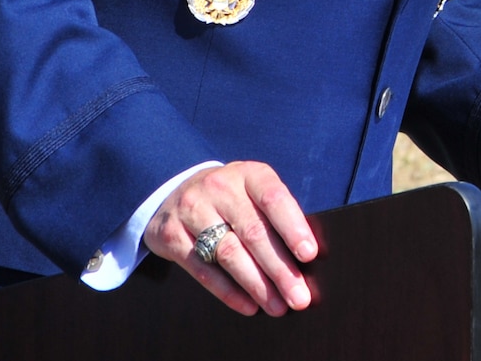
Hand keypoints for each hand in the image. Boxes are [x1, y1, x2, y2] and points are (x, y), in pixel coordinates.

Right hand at [143, 160, 318, 316]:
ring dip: (257, 285)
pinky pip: (203, 269)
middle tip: (299, 297)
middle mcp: (218, 187)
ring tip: (277, 306)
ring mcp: (191, 209)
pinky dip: (228, 292)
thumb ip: (275, 216)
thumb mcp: (252, 192)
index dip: (292, 226)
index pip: (273, 198)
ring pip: (228, 253)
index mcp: (247, 174)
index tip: (309, 254)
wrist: (175, 193)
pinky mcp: (171, 235)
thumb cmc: (230, 199)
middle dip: (279, 269)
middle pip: (253, 232)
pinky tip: (249, 306)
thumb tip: (306, 258)